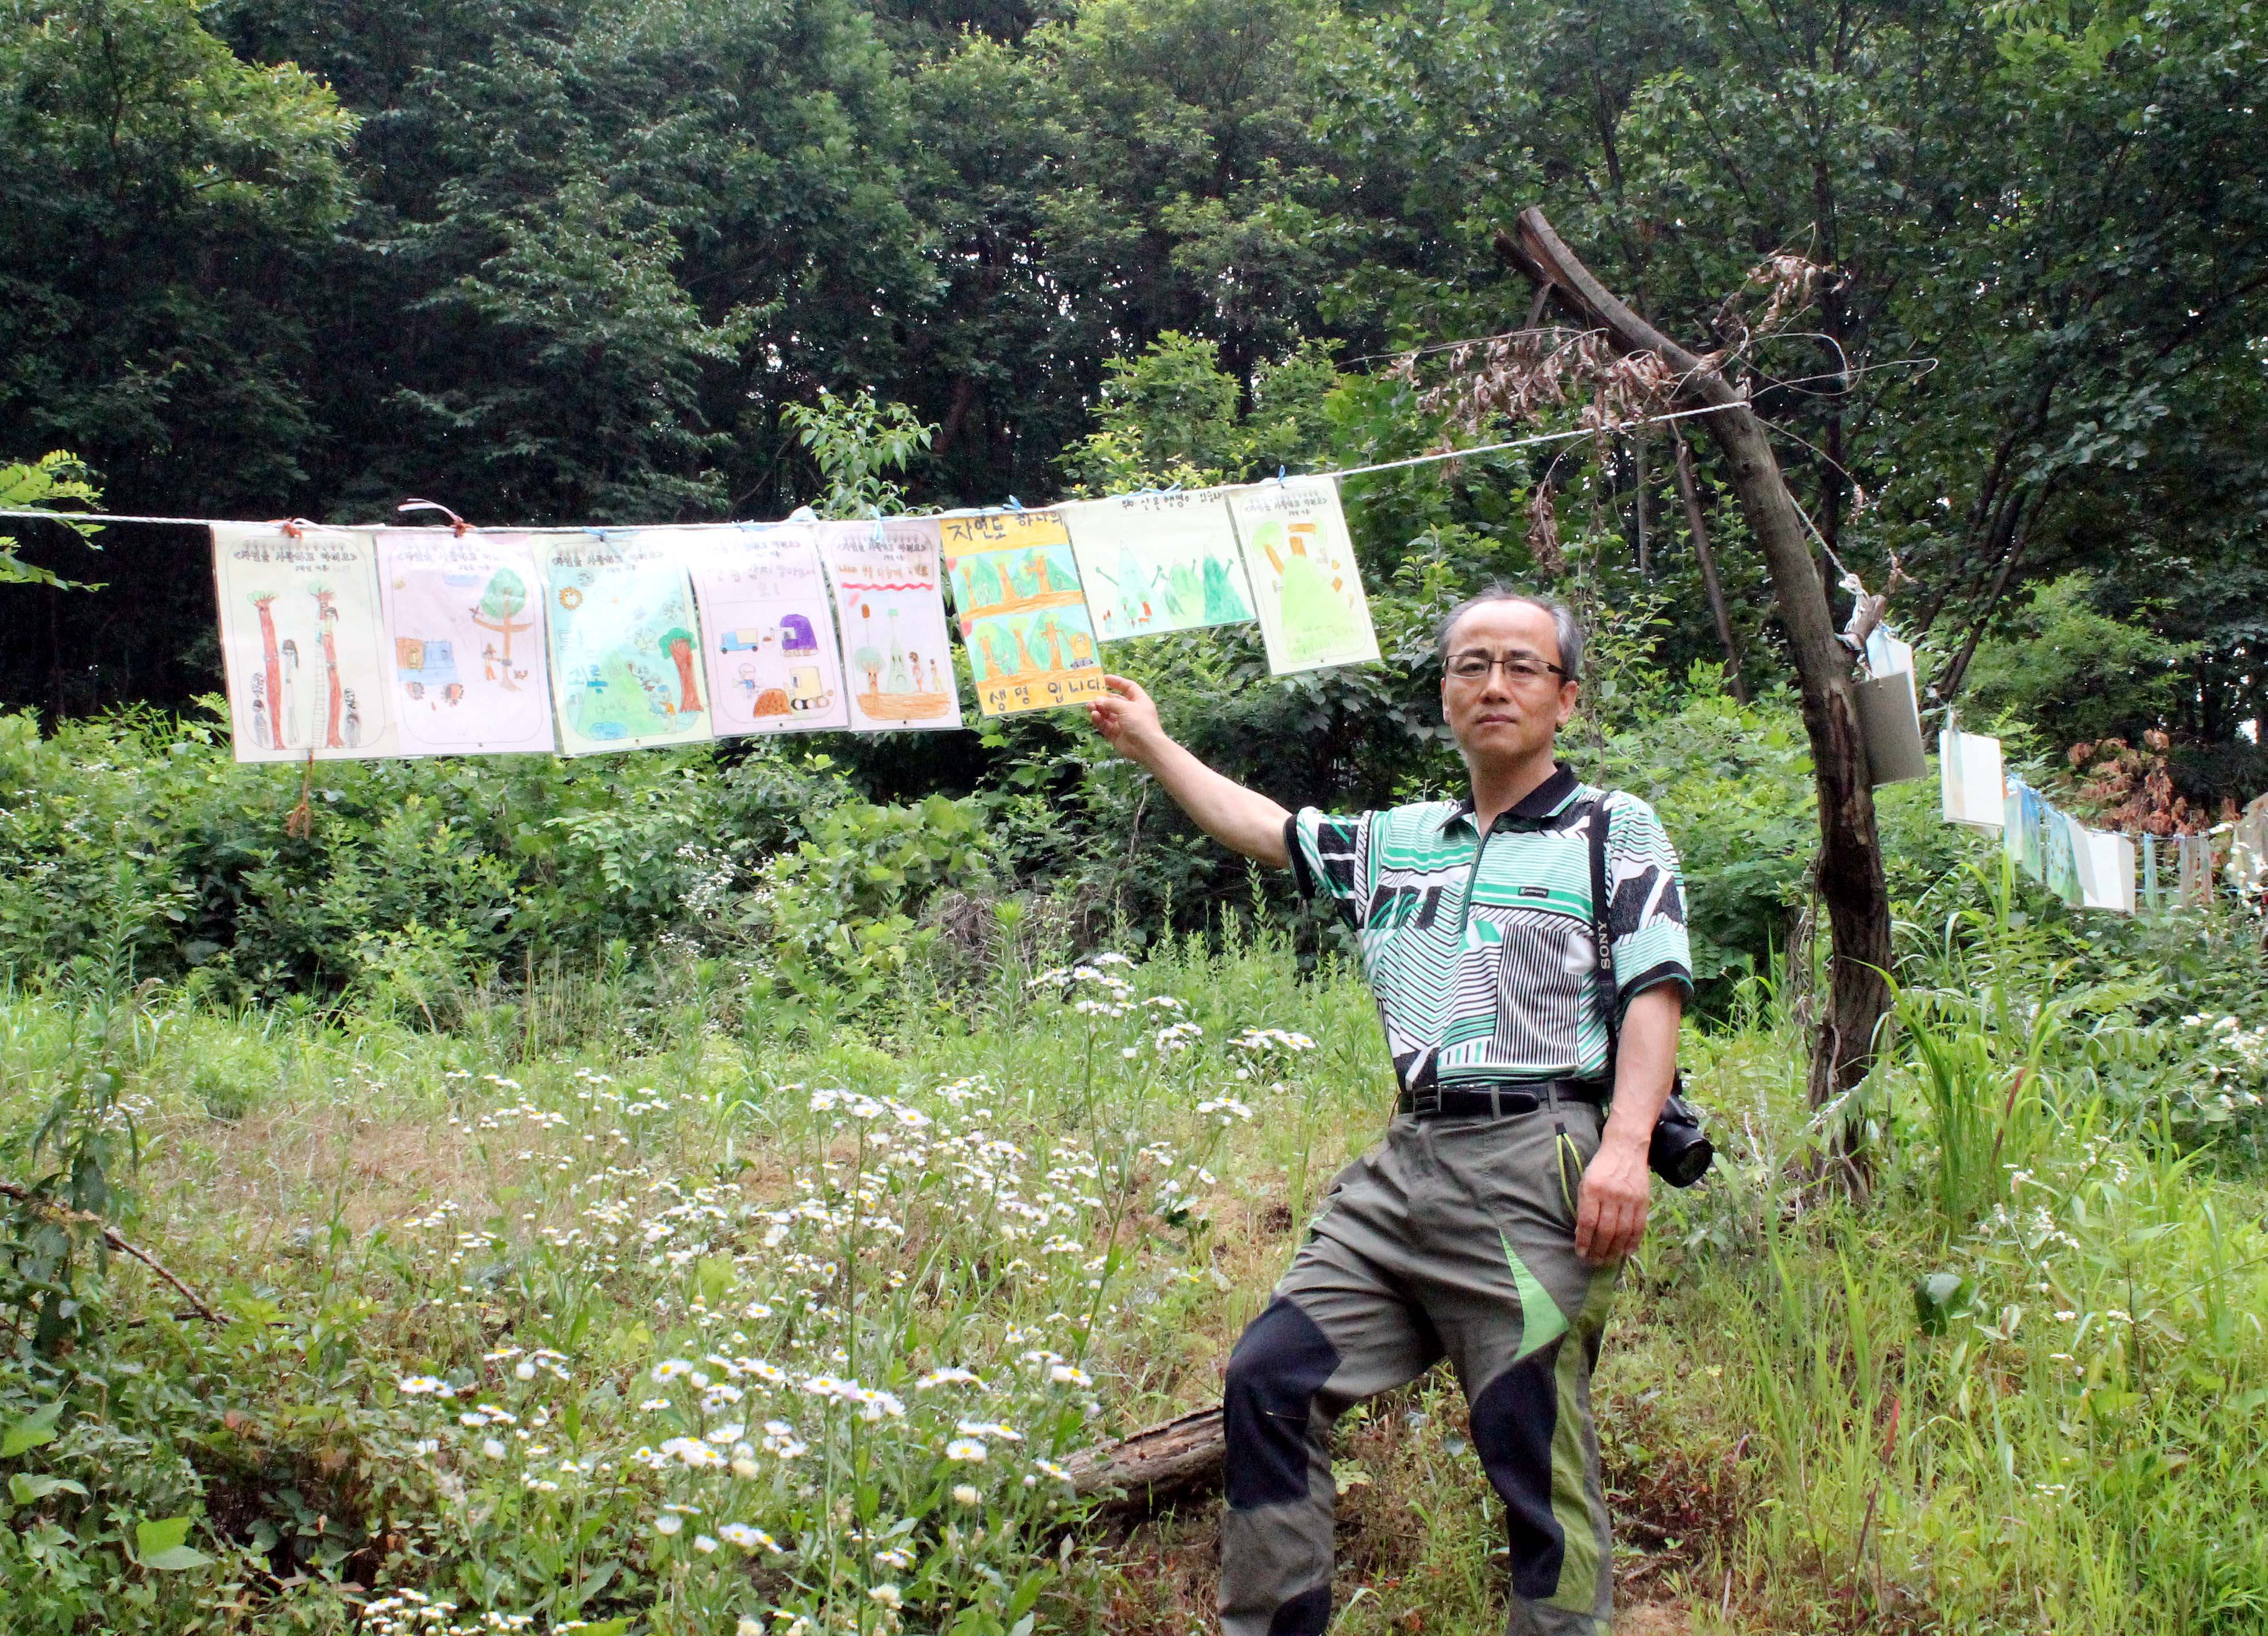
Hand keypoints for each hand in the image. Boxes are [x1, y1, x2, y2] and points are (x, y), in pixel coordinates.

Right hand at [1087, 675, 1167, 764]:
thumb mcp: (1127, 708)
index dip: (1117, 682)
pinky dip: (1099, 720)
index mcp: (1139, 701)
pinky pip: (1105, 725)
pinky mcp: (1116, 735)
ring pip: (1107, 714)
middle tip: (1091, 697)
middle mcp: (1131, 711)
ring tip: (1090, 707)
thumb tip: (1098, 700)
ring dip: (1099, 709)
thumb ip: (1111, 703)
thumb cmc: (1141, 723)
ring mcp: (1123, 723)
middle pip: (1115, 701)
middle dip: (1103, 698)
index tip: (1104, 678)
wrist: (1146, 748)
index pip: (1128, 687)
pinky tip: (1094, 716)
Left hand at [1574, 1132, 1649, 1264]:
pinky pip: (1638, 1226)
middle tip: (1594, 1262)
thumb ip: (1584, 1205)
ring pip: (1622, 1231)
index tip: (1581, 1253)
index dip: (1584, 1240)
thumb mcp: (1585, 1182)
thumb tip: (1582, 1233)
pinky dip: (1633, 1242)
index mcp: (1592, 1189)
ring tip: (1608, 1260)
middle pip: (1605, 1230)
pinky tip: (1626, 1252)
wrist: (1625, 1148)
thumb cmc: (1601, 1167)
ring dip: (1615, 1250)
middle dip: (1599, 1250)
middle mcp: (1611, 1195)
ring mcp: (1629, 1198)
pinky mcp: (1643, 1200)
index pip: (1587, 1221)